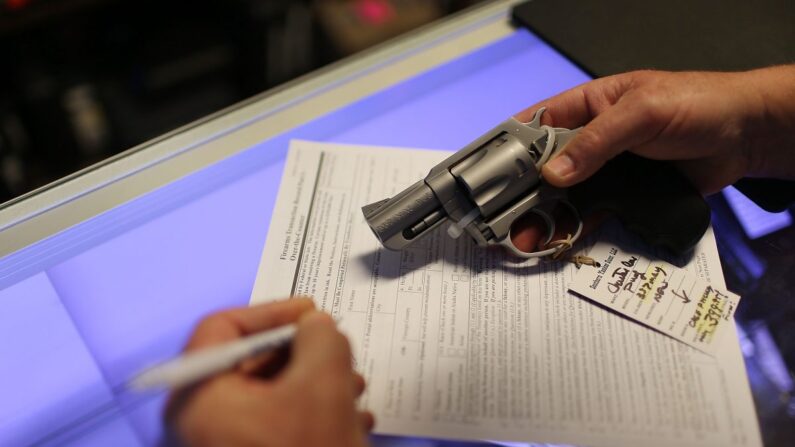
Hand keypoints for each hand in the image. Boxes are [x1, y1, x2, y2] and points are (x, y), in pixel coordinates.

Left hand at [165, 298, 372, 446]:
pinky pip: (270, 428)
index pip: (221, 329)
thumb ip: (321, 336)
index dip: (271, 311)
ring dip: (314, 384)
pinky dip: (308, 415)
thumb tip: (316, 326)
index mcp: (196, 398)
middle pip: (246, 364)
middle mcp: (195, 426)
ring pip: (265, 397)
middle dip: (302, 354)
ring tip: (355, 388)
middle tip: (338, 349)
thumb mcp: (324, 382)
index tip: (311, 312)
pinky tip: (349, 421)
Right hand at [510, 66, 794, 251]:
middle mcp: (591, 140)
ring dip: (545, 218)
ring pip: (566, 196)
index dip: (512, 150)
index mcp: (587, 106)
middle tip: (504, 221)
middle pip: (546, 169)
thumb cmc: (696, 104)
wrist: (745, 135)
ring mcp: (607, 170)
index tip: (490, 176)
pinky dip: (576, 230)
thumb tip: (553, 173)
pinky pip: (595, 214)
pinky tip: (559, 243)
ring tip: (526, 241)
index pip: (537, 125)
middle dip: (523, 195)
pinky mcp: (626, 195)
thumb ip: (596, 141)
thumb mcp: (641, 113)